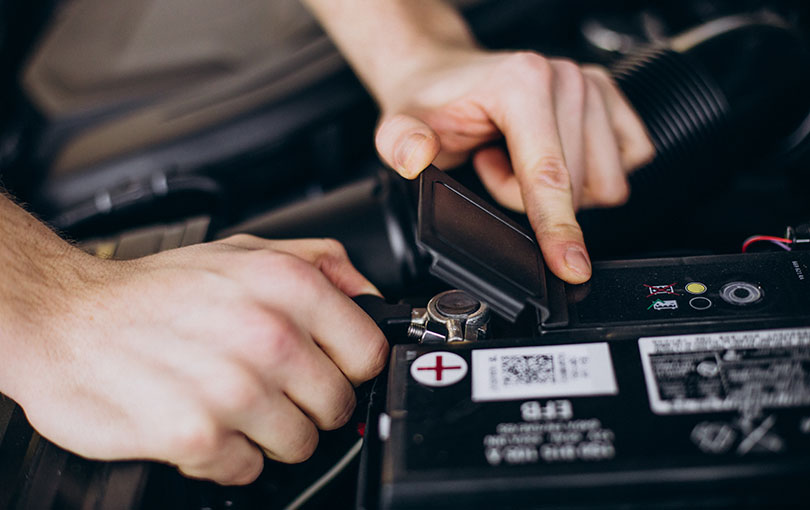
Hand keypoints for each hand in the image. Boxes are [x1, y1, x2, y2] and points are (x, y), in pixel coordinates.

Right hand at [8, 235, 386, 484]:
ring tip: (229, 400)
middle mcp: (268, 335)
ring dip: (268, 432)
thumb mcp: (244, 250)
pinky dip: (227, 454)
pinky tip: (202, 419)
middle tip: (268, 385)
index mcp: (288, 286)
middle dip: (308, 403)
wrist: (66, 318)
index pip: (369, 352)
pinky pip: (249, 468)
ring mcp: (235, 389)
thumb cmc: (154, 290)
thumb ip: (320, 264)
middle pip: (337, 405)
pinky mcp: (199, 435)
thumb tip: (370, 295)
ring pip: (300, 444)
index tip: (327, 367)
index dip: (349, 366)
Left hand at [374, 51, 654, 282]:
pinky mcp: (612, 100)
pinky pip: (625, 165)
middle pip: (577, 188)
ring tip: (514, 159)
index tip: (571, 267)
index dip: (558, 228)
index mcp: (522, 82)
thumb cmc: (431, 102)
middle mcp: (566, 78)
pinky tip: (547, 155)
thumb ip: (401, 142)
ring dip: (558, 189)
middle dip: (529, 197)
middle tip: (490, 166)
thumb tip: (416, 155)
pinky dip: (587, 176)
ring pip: (603, 183)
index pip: (549, 174)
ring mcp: (594, 86)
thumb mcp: (399, 124)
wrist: (445, 75)